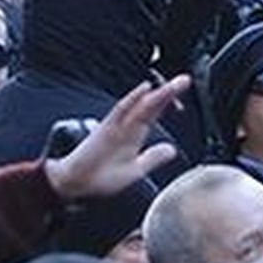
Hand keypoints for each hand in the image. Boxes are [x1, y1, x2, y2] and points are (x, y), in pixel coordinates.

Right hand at [45, 75, 188, 200]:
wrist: (77, 183)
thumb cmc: (102, 176)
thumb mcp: (135, 170)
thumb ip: (153, 158)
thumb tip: (172, 150)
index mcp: (135, 134)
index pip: (155, 113)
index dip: (169, 102)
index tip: (185, 94)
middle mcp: (127, 125)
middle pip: (151, 105)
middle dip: (168, 92)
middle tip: (186, 80)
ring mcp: (117, 125)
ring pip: (141, 105)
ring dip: (157, 93)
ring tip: (174, 84)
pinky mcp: (106, 128)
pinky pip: (121, 110)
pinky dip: (133, 99)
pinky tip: (145, 89)